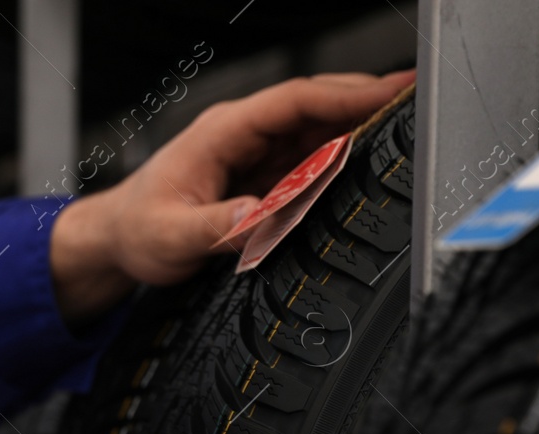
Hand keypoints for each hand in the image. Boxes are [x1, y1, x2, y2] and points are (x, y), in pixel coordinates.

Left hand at [49, 69, 416, 322]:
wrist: (119, 239)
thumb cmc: (138, 231)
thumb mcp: (172, 236)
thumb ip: (219, 227)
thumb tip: (261, 218)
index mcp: (224, 132)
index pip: (297, 101)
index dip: (348, 93)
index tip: (392, 91)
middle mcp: (243, 135)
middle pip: (318, 107)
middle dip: (369, 101)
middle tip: (419, 104)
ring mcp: (255, 153)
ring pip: (318, 131)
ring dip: (361, 129)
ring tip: (408, 131)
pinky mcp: (261, 175)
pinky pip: (309, 160)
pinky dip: (341, 158)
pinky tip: (370, 162)